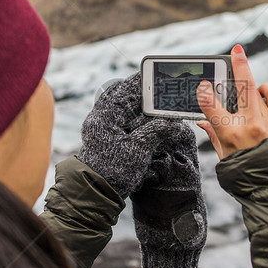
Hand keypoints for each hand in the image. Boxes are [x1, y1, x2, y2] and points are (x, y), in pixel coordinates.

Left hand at [77, 72, 190, 198]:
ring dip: (141, 107)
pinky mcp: (107, 139)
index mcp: (105, 115)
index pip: (124, 88)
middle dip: (142, 93)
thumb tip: (172, 120)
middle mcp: (101, 118)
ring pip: (123, 109)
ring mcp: (103, 128)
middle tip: (161, 89)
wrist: (95, 193)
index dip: (141, 80)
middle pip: (123, 96)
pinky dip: (137, 119)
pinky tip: (151, 123)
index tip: (155, 74)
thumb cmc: (113, 170)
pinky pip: (123, 122)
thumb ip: (156, 130)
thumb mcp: (139, 149)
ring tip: (160, 105)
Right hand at [196, 44, 267, 159]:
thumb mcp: (224, 156)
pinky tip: (260, 94)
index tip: (202, 85)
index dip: (204, 93)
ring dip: (253, 80)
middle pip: (242, 86)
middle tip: (237, 50)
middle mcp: (251, 126)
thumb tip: (203, 120)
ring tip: (246, 77)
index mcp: (231, 135)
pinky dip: (266, 92)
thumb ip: (213, 134)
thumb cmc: (245, 174)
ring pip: (260, 89)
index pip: (212, 106)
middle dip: (239, 65)